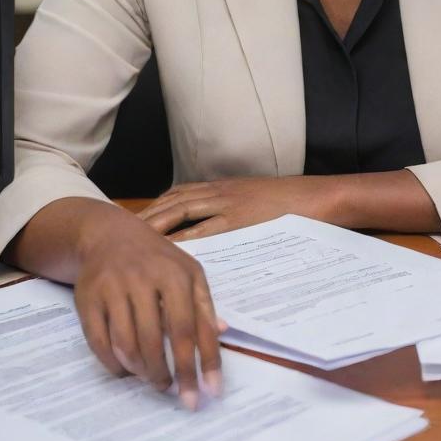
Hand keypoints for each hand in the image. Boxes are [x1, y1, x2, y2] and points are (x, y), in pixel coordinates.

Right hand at [72, 204, 226, 409]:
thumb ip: (203, 303)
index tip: (210, 392)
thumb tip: (223, 334)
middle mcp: (143, 278)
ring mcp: (113, 288)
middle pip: (156, 341)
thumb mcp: (187, 270)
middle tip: (174, 391)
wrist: (109, 234)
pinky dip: (115, 365)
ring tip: (153, 379)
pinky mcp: (88, 298)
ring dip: (142, 372)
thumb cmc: (156, 258)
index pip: (191, 327)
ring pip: (127, 345)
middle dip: (168, 374)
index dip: (202, 362)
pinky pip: (100, 344)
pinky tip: (127, 369)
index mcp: (175, 273)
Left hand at [138, 175, 341, 240]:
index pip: (178, 194)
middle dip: (146, 216)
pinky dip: (185, 238)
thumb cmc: (290, 204)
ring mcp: (230, 204)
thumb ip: (230, 211)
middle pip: (172, 201)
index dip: (155, 207)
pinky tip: (169, 252)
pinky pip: (207, 228)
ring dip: (157, 224)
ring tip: (134, 242)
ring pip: (182, 210)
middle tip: (120, 232)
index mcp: (222, 188)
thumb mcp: (254, 202)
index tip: (133, 221)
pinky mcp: (241, 219)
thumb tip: (208, 231)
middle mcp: (220, 192)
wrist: (319, 198)